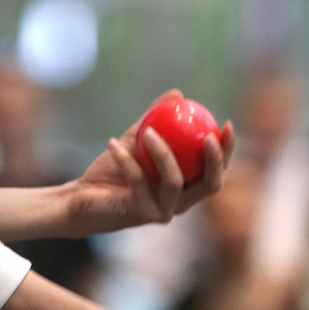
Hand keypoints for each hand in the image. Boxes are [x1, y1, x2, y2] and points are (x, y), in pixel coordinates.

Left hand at [63, 103, 234, 233]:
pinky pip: (138, 182)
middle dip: (215, 160)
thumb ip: (156, 120)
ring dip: (163, 153)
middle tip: (207, 135)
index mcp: (185, 187)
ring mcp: (162, 212)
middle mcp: (180, 203)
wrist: (81, 197)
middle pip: (210, 184)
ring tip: (149, 131)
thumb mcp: (135, 139)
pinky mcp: (140, 215)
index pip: (214, 170)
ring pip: (174, 181)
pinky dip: (125, 159)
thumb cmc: (111, 169)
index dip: (228, 150)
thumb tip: (177, 94)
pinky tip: (112, 141)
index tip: (226, 123)